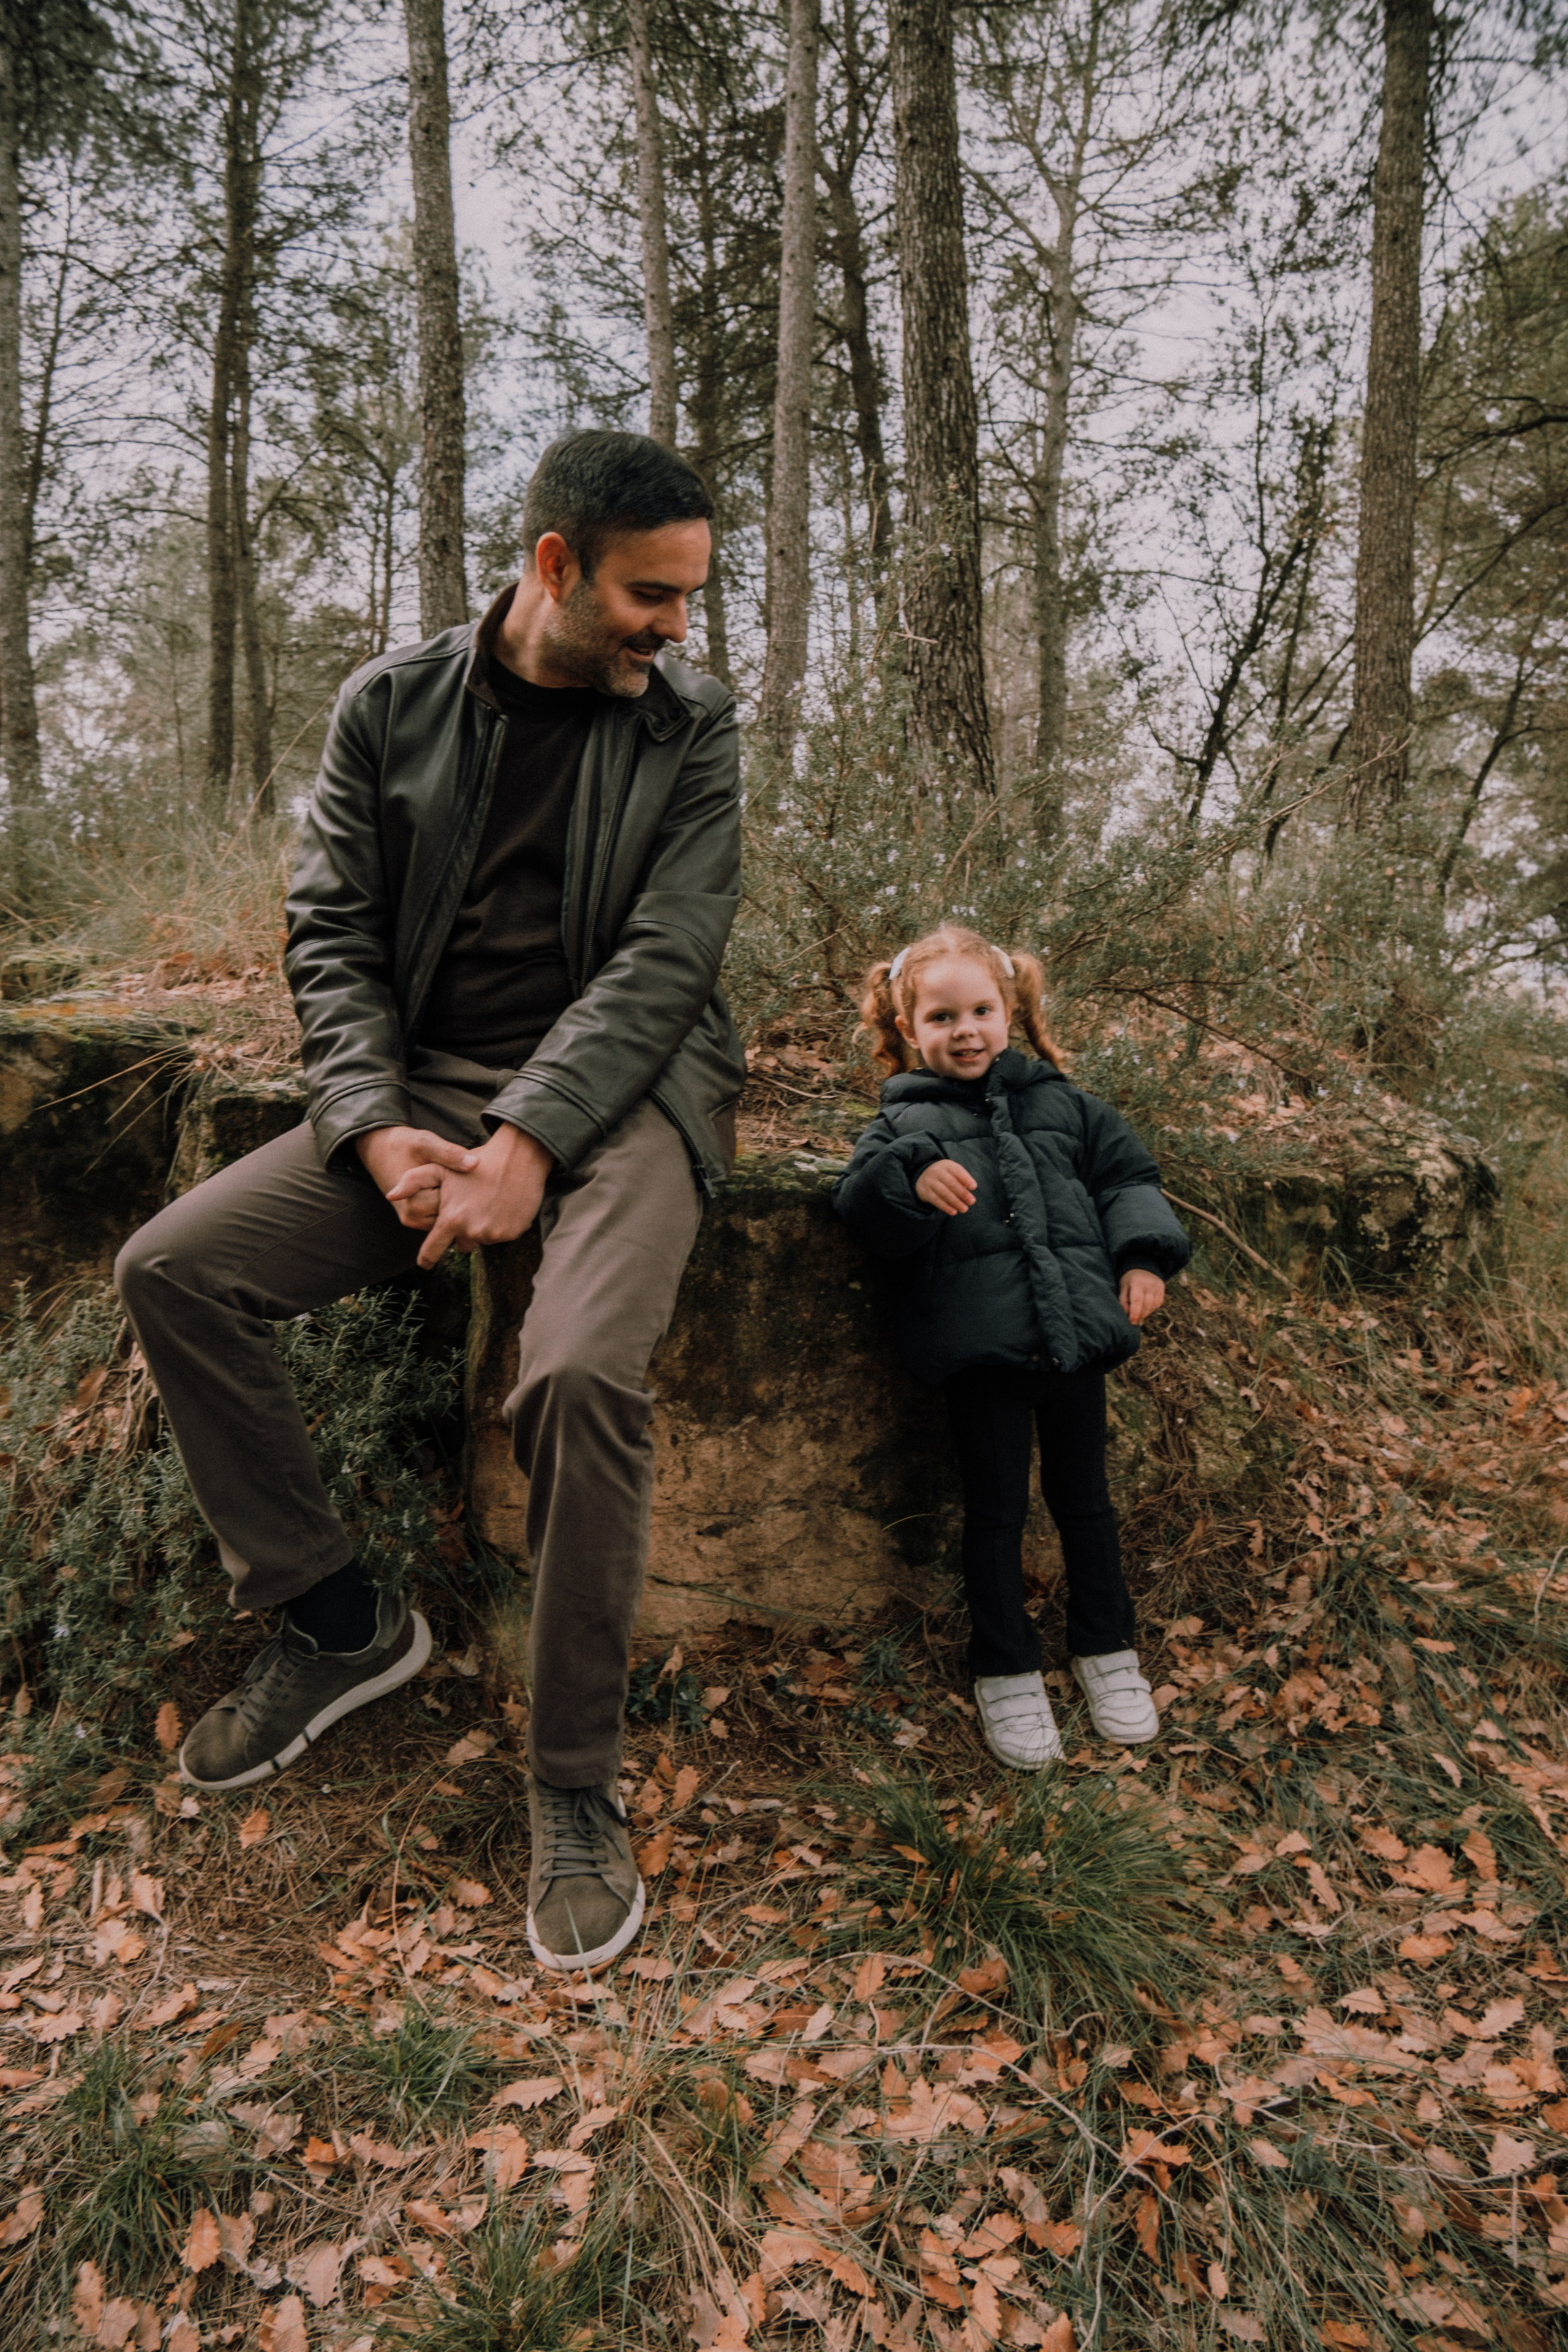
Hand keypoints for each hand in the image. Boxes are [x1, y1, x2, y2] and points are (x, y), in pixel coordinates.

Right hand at [357, 1126, 479, 1231]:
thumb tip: (475, 1165)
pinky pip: (443, 1216)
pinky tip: (452, 1188)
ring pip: (449, 1217)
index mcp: (414, 1202)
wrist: (380, 1151)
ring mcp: (416, 1222)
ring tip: (458, 1182)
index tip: (467, 1172)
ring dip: (457, 1201)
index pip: (455, 1203)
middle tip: (466, 1177)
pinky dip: (450, 1203)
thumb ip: (449, 1154)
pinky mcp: (420, 1220)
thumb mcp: (425, 1143)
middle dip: (463, 1196)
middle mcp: (412, 1217)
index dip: (465, 1186)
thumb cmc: (404, 1145)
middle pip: (453, 1213)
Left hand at [397, 1121, 554, 1269]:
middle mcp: (472, 1231)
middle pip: (462, 1244)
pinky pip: (502, 1235)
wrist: (519, 1157)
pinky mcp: (513, 1233)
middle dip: (462, 1232)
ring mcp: (495, 1234)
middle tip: (470, 1208)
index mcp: (452, 1219)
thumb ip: (412, 1181)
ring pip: (482, 1239)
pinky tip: (503, 1205)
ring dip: (483, 1227)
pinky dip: (501, 1224)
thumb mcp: (440, 1168)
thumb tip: (391, 1195)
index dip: (427, 1258)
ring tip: (488, 1203)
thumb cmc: (477, 1161)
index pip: (432, 1250)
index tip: (425, 1264)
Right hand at [916, 1158, 977, 1216]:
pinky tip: (954, 1212)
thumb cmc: (946, 1175)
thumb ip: (962, 1179)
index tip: (974, 1187)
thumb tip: (969, 1191)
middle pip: (951, 1183)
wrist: (924, 1175)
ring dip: (955, 1202)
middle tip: (972, 1201)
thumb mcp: (953, 1173)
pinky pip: (936, 1200)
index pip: (957, 1171)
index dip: (966, 1179)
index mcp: (947, 1165)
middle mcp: (937, 1172)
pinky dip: (946, 1207)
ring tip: (964, 1209)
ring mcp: (930, 1182)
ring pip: (944, 1193)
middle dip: (963, 1193)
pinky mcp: (925, 1192)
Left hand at [1120, 1269, 1165, 1325]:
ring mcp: (1158, 1287)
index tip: (1132, 1322)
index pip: (1137, 1300)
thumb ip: (1123, 1302)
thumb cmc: (1129, 1281)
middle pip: (1146, 1305)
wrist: (1142, 1269)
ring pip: (1153, 1306)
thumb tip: (1128, 1316)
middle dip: (1140, 1315)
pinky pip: (1157, 1304)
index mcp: (1137, 1282)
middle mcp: (1149, 1284)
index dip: (1135, 1313)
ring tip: (1138, 1312)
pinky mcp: (1162, 1290)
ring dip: (1145, 1313)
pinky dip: (1151, 1309)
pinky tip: (1145, 1307)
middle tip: (1134, 1320)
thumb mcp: (1123, 1288)